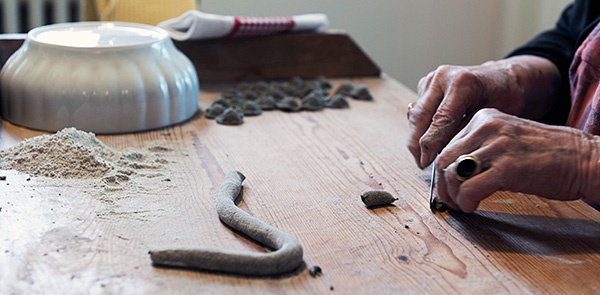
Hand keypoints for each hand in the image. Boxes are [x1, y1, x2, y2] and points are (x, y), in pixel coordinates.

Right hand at [408, 56, 560, 168]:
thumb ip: (464, 133)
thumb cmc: (503, 98)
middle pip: (420, 116)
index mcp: (462, 83)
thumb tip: (442, 155)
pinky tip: (428, 140)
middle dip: (417, 143)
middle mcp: (442, 77)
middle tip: (421, 163)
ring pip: (415, 114)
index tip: (427, 162)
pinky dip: (420, 126)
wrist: (502, 78)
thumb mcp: (489, 119)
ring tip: (423, 156)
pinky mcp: (426, 84)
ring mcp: (432, 79)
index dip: (431, 144)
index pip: (439, 120)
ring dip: (416, 136)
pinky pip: (417, 110)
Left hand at [435, 108, 599, 212]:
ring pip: (453, 174)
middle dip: (443, 184)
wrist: (583, 159)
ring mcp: (497, 146)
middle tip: (450, 200)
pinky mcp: (507, 168)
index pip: (446, 144)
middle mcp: (486, 127)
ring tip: (462, 205)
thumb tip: (449, 170)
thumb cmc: (544, 154)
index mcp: (484, 118)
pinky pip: (469, 189)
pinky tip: (473, 207)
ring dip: (453, 196)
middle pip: (444, 160)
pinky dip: (465, 202)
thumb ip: (478, 147)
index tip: (447, 185)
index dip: (442, 170)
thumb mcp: (505, 139)